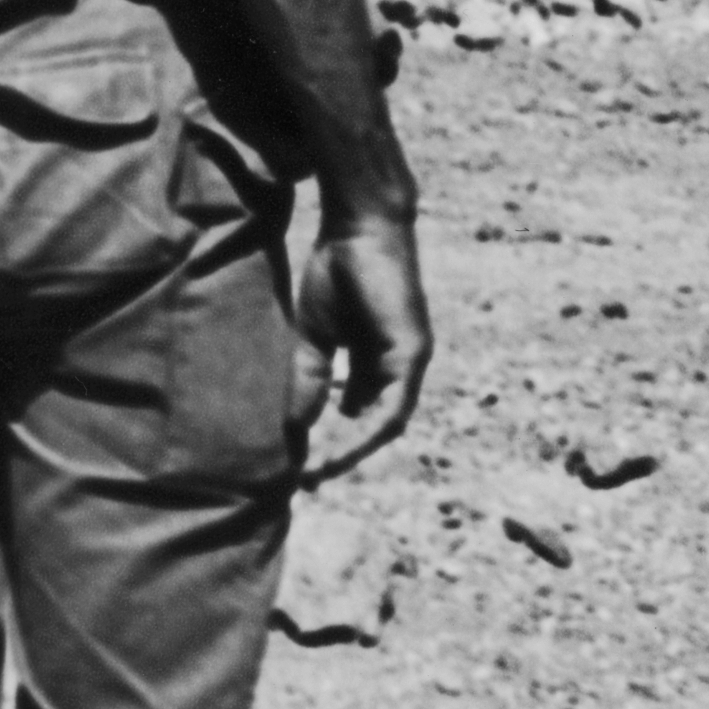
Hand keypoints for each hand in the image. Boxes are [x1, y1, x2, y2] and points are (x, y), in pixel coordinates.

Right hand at [295, 209, 431, 481]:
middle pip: (374, 425)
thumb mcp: (314, 336)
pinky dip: (371, 428)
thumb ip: (310, 377)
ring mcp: (410, 360)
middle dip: (343, 454)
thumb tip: (296, 425)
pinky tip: (347, 446)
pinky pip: (395, 403)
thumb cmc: (338, 272)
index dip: (333, 440)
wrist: (358, 229)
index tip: (302, 463)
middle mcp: (397, 367)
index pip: (359, 413)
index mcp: (375, 362)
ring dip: (355, 449)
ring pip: (387, 422)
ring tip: (323, 469)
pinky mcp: (413, 351)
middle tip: (310, 479)